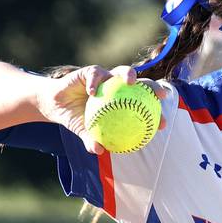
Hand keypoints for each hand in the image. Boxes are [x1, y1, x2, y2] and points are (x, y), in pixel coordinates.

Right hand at [37, 65, 166, 154]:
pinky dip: (94, 82)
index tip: (163, 125)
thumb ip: (92, 138)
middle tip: (162, 96)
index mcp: (123, 103)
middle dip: (155, 88)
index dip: (156, 114)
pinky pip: (95, 75)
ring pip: (122, 72)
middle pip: (143, 85)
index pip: (144, 107)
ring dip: (129, 74)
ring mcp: (106, 78)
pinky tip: (92, 91)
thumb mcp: (84, 131)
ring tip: (131, 82)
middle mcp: (119, 88)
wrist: (57, 105)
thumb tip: (98, 151)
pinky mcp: (91, 71)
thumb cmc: (77, 119)